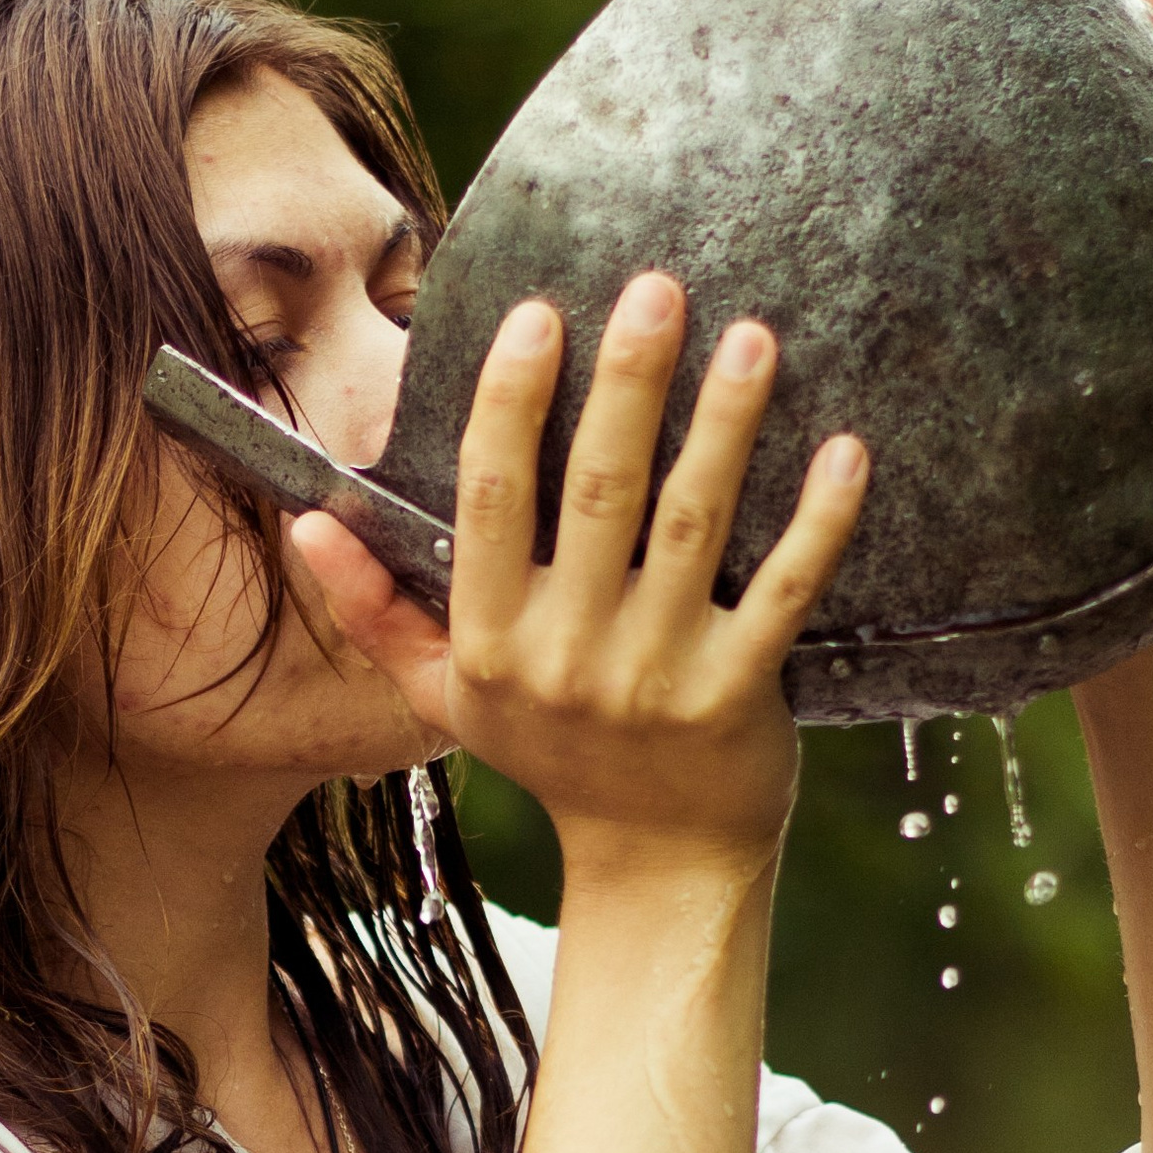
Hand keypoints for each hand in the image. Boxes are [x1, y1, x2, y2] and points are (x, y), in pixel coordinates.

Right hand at [293, 274, 867, 868]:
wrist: (658, 866)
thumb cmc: (552, 760)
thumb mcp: (447, 695)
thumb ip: (375, 610)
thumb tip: (307, 523)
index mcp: (494, 641)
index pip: (492, 497)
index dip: (512, 400)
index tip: (540, 316)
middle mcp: (569, 656)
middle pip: (598, 490)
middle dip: (628, 380)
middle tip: (658, 287)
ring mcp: (657, 675)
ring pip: (693, 525)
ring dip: (724, 424)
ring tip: (752, 336)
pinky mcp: (738, 696)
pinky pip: (783, 592)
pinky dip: (818, 521)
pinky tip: (844, 449)